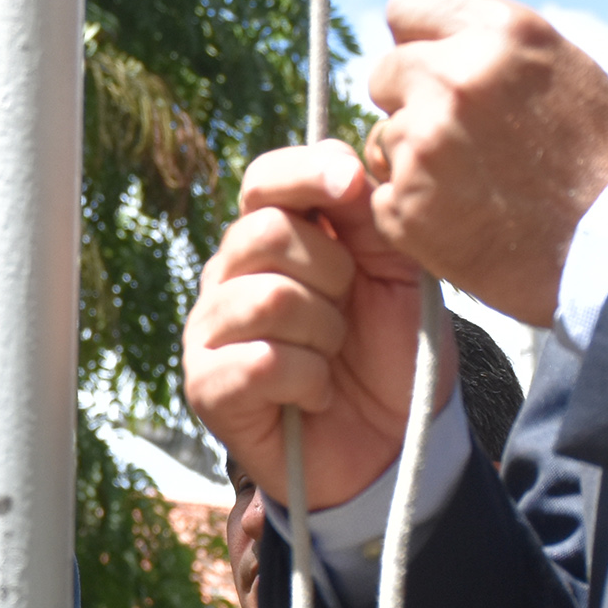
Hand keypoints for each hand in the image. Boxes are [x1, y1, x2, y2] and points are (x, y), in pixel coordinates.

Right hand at [183, 140, 453, 510]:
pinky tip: (316, 395)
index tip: (351, 189)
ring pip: (267, 298)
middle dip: (331, 273)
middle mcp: (231, 275)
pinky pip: (261, 361)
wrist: (395, 443)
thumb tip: (344, 164)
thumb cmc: (392, 352)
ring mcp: (211, 330)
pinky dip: (310, 380)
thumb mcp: (401, 271)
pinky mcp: (207, 385)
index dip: (306, 175)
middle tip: (349, 309)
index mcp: (274, 236)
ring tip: (333, 357)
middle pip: (263, 232)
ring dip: (325, 334)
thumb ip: (371, 214)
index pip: (265, 179)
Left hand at [366, 0, 607, 325]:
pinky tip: (461, 212)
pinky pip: (381, 188)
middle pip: (384, 71)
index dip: (418, 34)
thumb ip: (491, 14)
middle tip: (464, 133)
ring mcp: (424, 145)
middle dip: (412, 97)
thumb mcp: (559, 64)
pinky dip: (411, 202)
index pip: (407, 4)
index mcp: (498, 35)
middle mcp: (453, 81)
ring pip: (381, 133)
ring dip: (411, 153)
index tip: (436, 59)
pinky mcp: (404, 204)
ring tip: (473, 178)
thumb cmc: (595, 152)